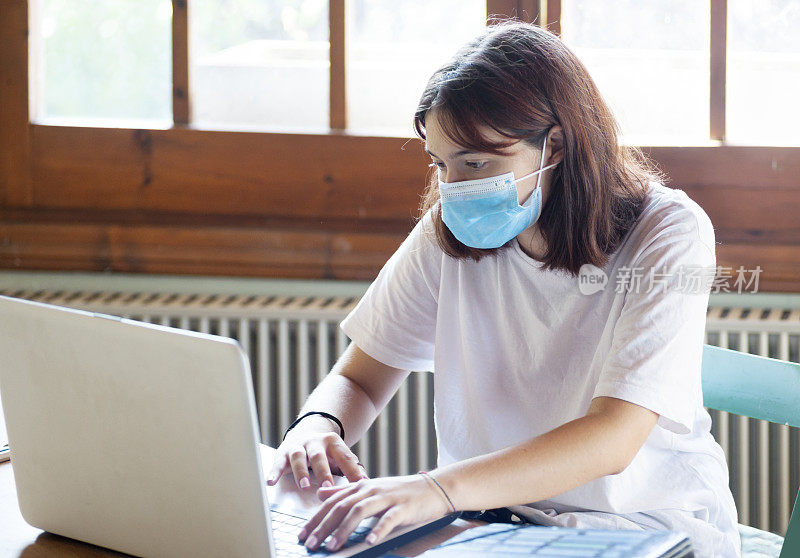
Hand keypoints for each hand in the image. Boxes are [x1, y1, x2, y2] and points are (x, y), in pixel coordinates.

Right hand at [267, 416, 367, 489]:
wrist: (305, 433)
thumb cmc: (326, 452)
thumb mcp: (339, 455)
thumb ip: (352, 468)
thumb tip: (368, 483)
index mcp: (332, 441)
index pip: (344, 456)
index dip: (351, 470)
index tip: (358, 484)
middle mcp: (314, 442)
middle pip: (319, 456)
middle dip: (323, 471)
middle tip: (327, 486)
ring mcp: (298, 446)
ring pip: (298, 457)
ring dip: (301, 472)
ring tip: (305, 486)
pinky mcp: (282, 452)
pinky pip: (277, 463)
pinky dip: (274, 472)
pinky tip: (270, 482)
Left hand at [297, 474, 452, 551]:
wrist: (433, 488)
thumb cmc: (400, 492)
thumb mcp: (370, 489)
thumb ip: (345, 491)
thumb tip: (320, 494)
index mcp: (361, 486)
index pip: (332, 503)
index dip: (315, 518)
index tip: (302, 534)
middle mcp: (371, 490)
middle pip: (342, 507)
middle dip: (323, 526)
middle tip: (310, 543)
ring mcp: (387, 498)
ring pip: (360, 512)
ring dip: (344, 530)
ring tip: (333, 546)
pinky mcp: (404, 507)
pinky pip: (389, 519)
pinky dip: (378, 530)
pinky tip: (370, 541)